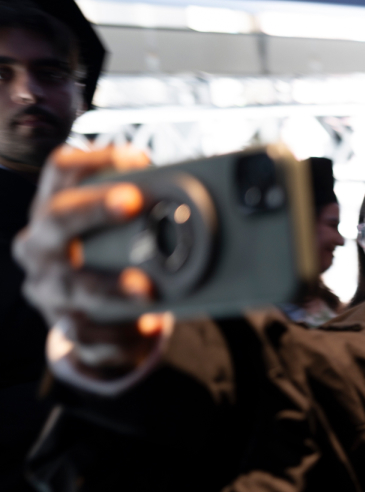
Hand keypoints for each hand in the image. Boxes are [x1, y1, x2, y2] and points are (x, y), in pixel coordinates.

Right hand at [13, 145, 166, 376]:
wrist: (91, 320)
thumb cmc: (110, 258)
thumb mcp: (118, 230)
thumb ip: (143, 208)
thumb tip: (197, 191)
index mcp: (54, 209)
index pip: (61, 171)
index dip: (94, 159)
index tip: (137, 157)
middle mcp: (41, 244)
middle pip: (58, 218)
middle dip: (94, 208)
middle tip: (133, 201)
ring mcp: (50, 288)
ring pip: (75, 286)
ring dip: (111, 286)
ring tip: (147, 289)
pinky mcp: (67, 327)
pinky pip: (91, 334)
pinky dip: (123, 332)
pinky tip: (150, 327)